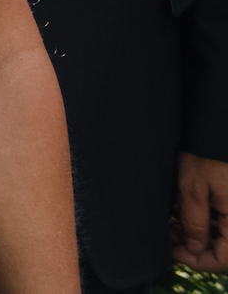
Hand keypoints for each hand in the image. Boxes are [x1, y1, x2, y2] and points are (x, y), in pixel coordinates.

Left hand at [175, 151, 227, 269]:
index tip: (175, 252)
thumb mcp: (192, 190)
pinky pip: (226, 222)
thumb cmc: (205, 156)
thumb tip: (195, 250)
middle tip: (171, 237)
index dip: (199, 261)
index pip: (225, 259)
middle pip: (226, 249)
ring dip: (201, 236)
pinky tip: (187, 217)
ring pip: (225, 236)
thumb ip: (195, 223)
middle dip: (198, 248)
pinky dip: (208, 224)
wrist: (216, 132)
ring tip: (174, 227)